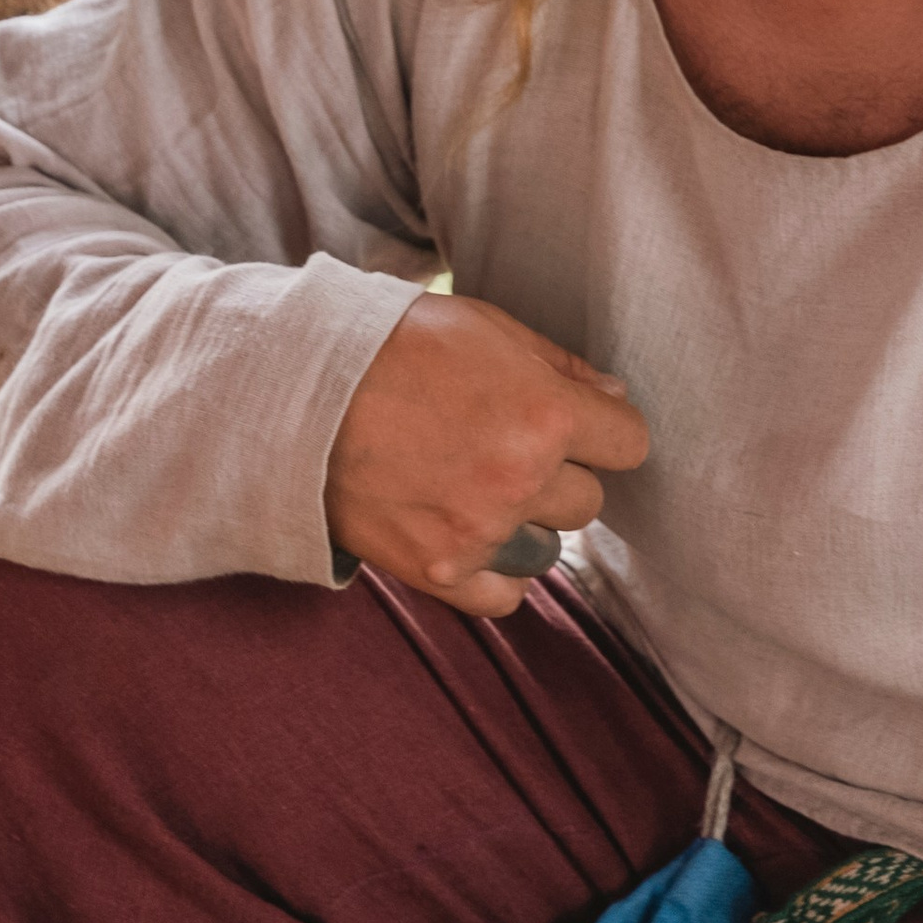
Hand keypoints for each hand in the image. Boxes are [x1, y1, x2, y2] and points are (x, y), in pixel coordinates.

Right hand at [326, 293, 649, 617]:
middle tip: (501, 447)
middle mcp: (521, 479)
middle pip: (588, 499)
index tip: (575, 424)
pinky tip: (466, 534)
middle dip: (557, 474)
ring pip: (550, 548)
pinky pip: (505, 595)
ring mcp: (480, 531)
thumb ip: (560, 366)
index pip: (629, 443)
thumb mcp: (485, 327)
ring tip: (471, 487)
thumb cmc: (390, 345)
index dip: (604, 430)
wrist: (294, 392)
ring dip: (525, 524)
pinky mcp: (438, 571)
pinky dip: (495, 571)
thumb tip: (614, 401)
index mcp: (545, 413)